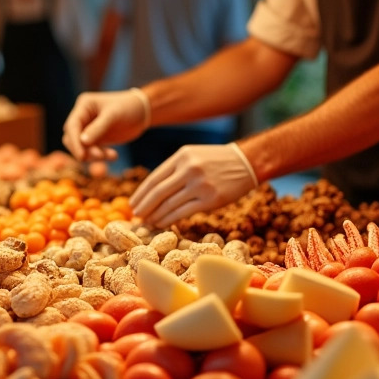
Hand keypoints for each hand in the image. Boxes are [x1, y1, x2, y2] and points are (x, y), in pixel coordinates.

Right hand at [62, 89, 150, 160]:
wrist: (143, 112)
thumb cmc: (129, 107)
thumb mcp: (114, 115)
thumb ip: (98, 128)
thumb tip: (82, 142)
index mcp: (84, 106)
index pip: (72, 126)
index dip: (75, 142)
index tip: (81, 156)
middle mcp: (83, 117)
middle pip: (72, 138)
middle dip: (84, 150)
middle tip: (99, 156)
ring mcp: (89, 128)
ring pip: (82, 147)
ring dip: (94, 155)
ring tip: (112, 155)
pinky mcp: (96, 138)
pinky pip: (92, 151)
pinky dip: (101, 156)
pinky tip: (114, 156)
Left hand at [130, 143, 258, 227]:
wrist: (246, 162)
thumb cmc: (216, 161)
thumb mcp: (193, 156)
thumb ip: (174, 170)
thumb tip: (152, 192)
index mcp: (182, 157)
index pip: (154, 178)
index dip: (141, 193)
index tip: (133, 204)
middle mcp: (189, 169)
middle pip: (158, 192)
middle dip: (144, 206)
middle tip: (136, 216)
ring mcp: (200, 185)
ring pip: (169, 204)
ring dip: (156, 215)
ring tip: (148, 222)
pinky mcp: (211, 199)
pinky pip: (183, 212)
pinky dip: (169, 219)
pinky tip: (162, 223)